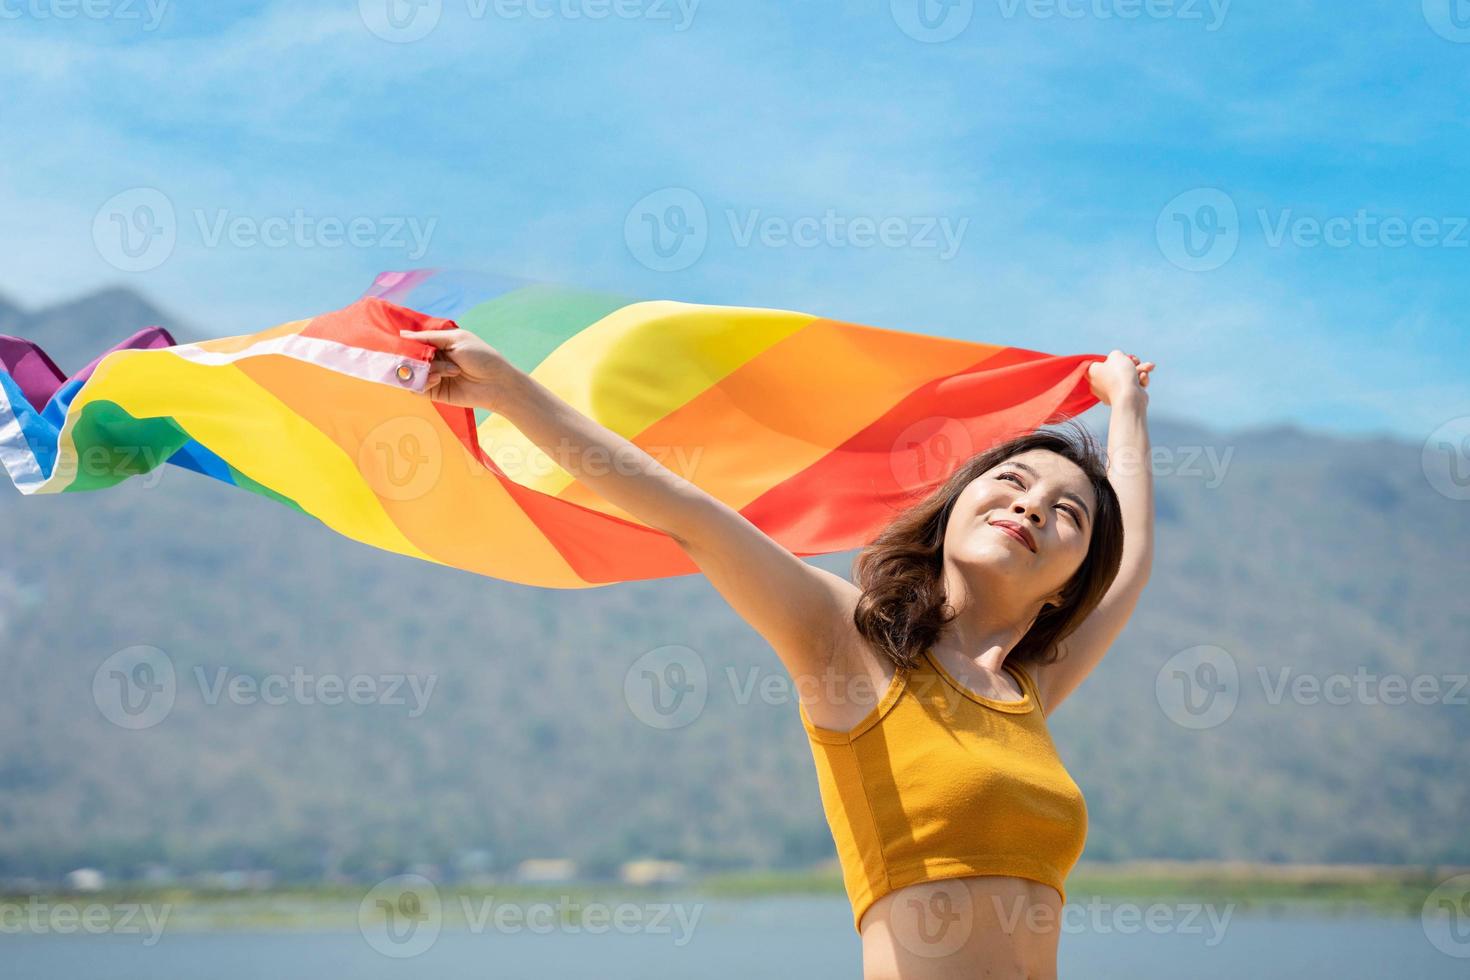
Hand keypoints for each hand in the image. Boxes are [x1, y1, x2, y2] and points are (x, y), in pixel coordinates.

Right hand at [398, 327, 514, 409]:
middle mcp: (433, 360)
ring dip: (423, 371)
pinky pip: (417, 389)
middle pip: (409, 359)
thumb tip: (402, 334)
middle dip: (413, 358)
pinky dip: (423, 383)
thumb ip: (428, 338)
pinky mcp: (435, 392)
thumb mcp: (455, 339)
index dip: (406, 343)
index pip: (414, 342)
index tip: (398, 343)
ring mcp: (433, 376)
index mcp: (438, 344)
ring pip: (411, 373)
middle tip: (422, 360)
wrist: (497, 383)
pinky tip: (437, 379)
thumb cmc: (481, 357)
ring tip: (441, 373)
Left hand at [1087, 349, 1153, 406]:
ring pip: (1128, 376)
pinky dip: (1141, 380)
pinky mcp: (1124, 397)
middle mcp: (1099, 384)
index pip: (1099, 363)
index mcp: (1092, 374)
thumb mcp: (1116, 355)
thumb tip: (1119, 361)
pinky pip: (1133, 385)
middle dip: (1131, 363)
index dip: (1112, 359)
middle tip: (1137, 360)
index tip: (1119, 357)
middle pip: (1117, 369)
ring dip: (1140, 369)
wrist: (1129, 397)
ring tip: (1149, 367)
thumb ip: (1116, 354)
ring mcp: (1112, 392)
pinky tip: (1143, 378)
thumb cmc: (1119, 375)